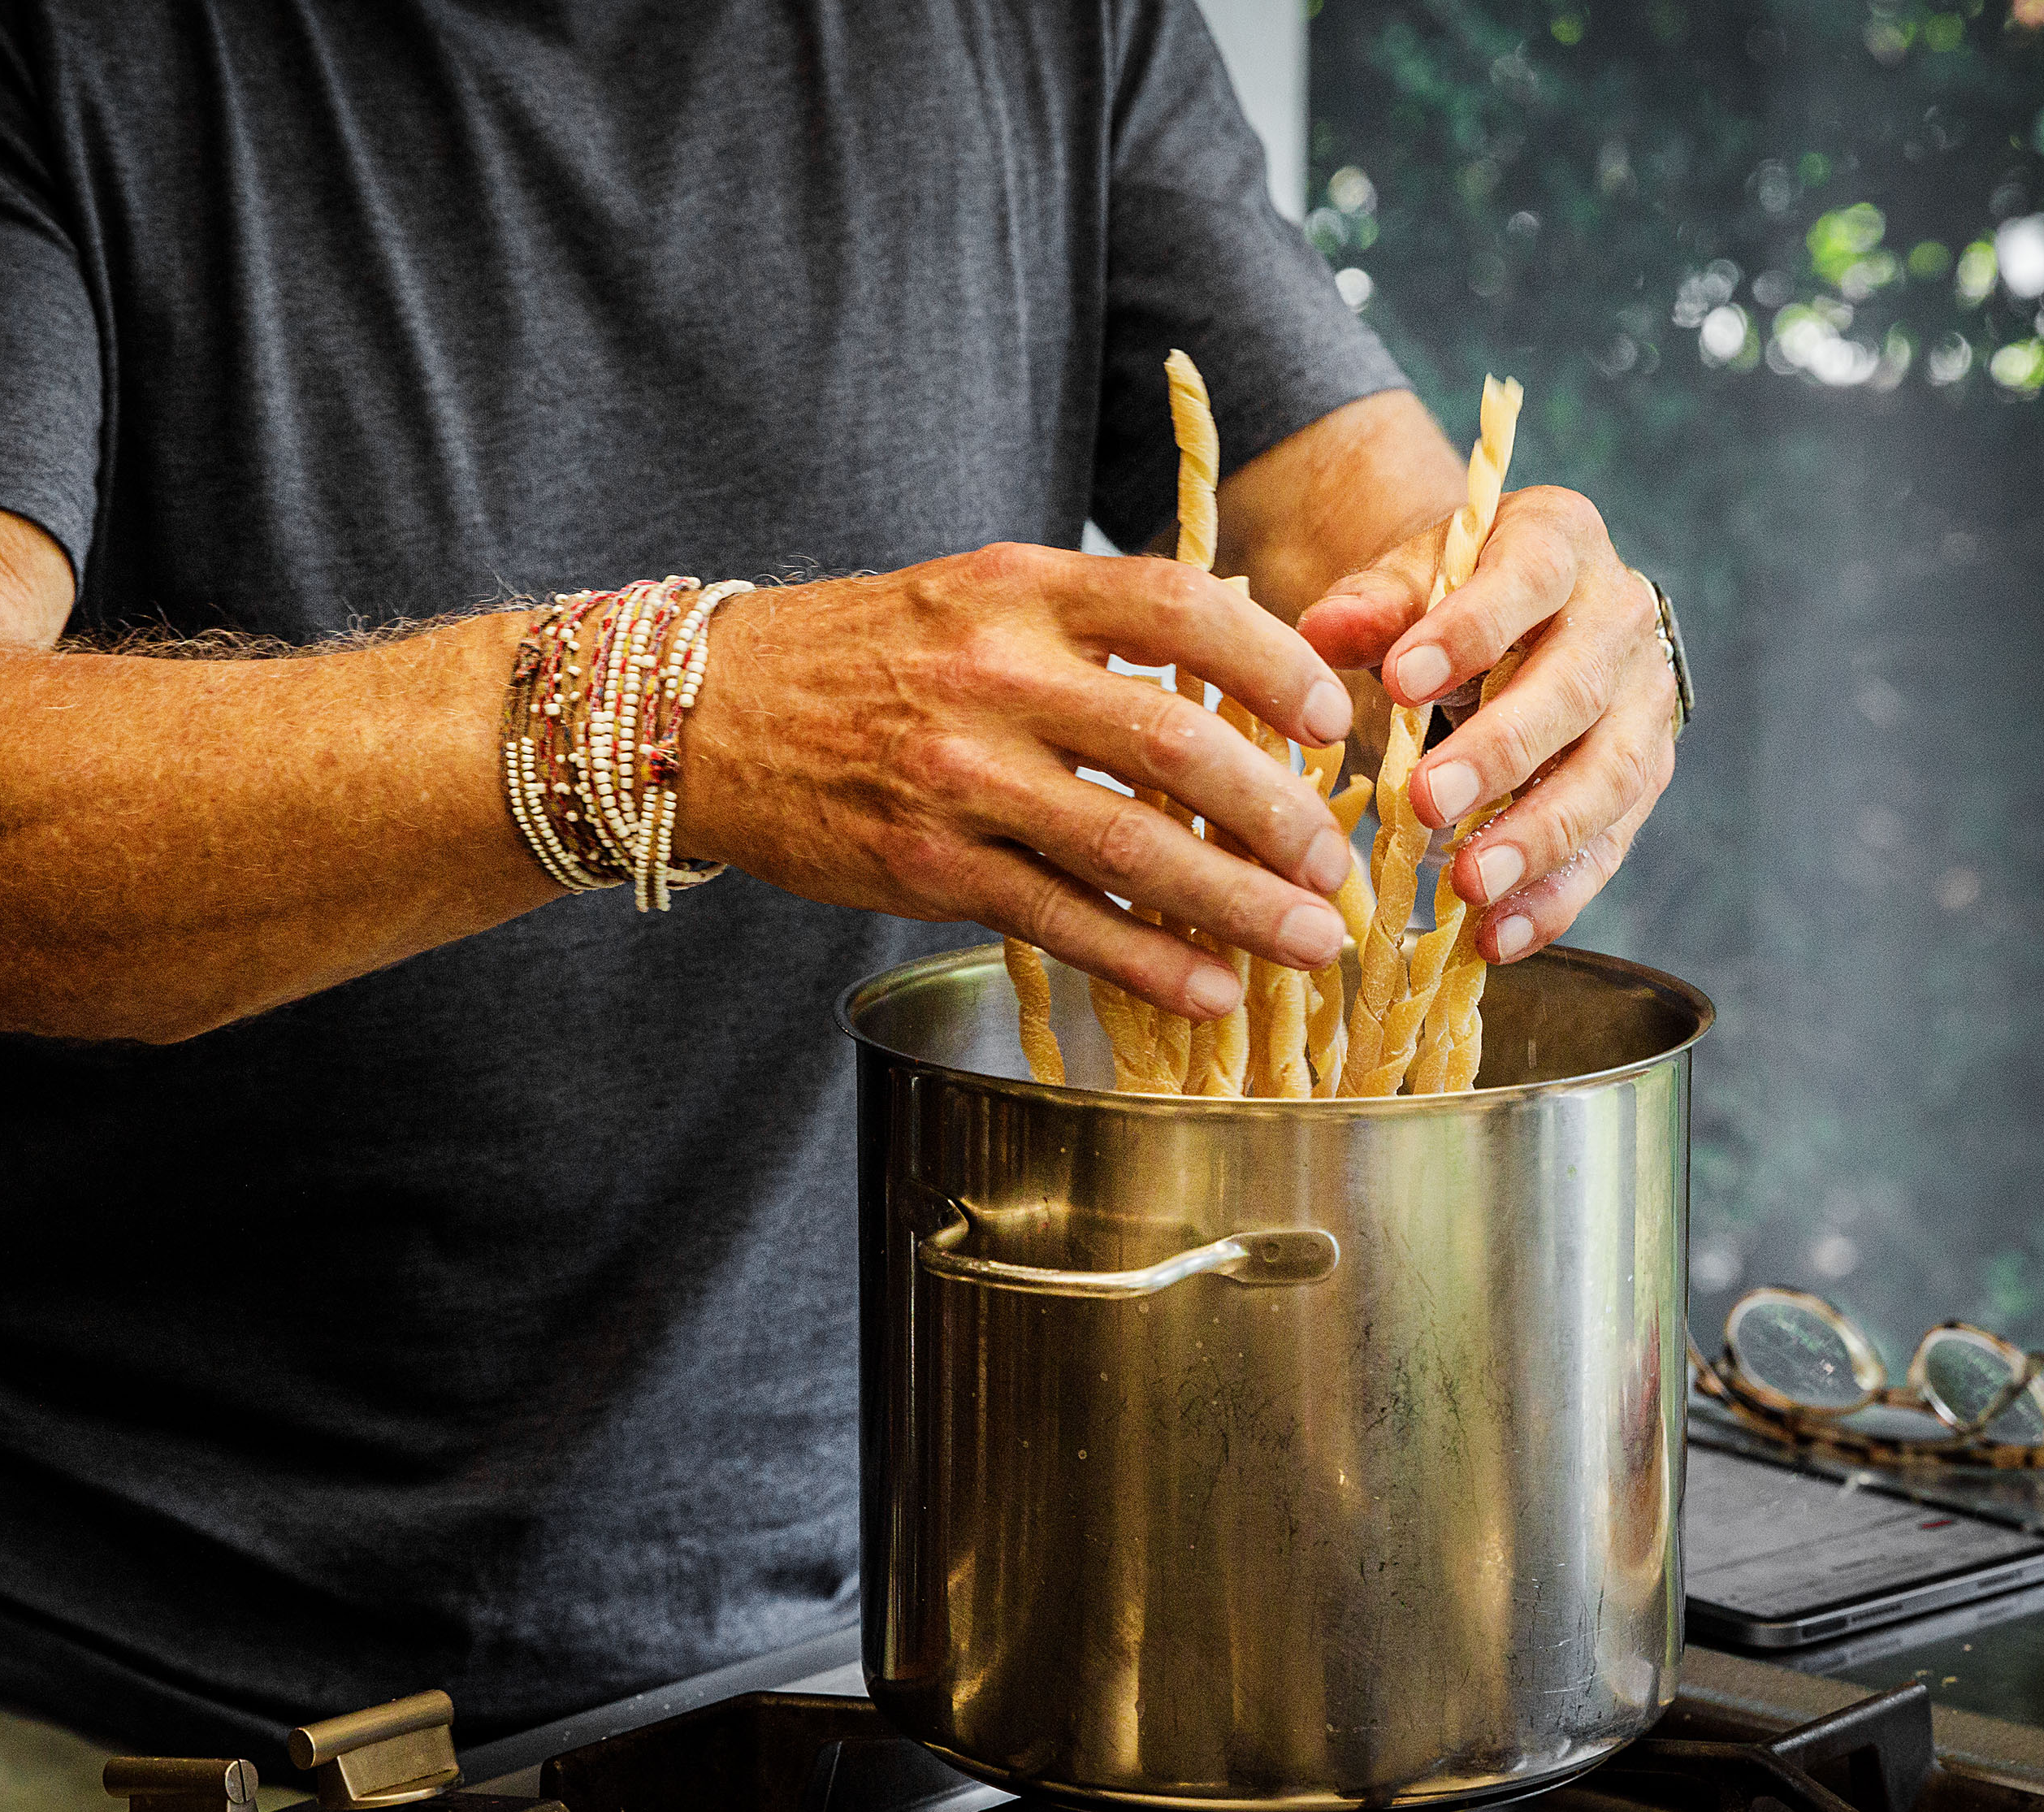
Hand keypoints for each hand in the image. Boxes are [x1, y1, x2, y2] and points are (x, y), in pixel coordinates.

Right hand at [676, 544, 1361, 1017]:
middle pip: (1175, 743)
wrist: (707, 712)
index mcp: (1018, 588)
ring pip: (1129, 846)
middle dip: (1278, 814)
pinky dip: (1147, 962)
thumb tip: (1242, 646)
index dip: (1276, 664)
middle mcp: (993, 675)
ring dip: (1236, 903)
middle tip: (1336, 864)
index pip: (1180, 607)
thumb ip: (1093, 621)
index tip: (1331, 721)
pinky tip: (1210, 990)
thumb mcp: (976, 594)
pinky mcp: (927, 866)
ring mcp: (959, 777)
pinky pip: (1060, 920)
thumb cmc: (864, 653)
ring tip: (1309, 941)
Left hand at [1298, 487, 1677, 962]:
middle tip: (1427, 802)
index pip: (1524, 581)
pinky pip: (1607, 846)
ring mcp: (1642, 704)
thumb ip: (1369, 604)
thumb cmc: (1445, 600)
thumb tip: (1321, 630)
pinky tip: (1499, 936)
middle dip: (1500, 752)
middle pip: (1574, 689)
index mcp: (1558, 543)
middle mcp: (1621, 617)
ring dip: (1536, 839)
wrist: (1506, 620)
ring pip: (1607, 777)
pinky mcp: (1642, 780)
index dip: (1467, 632)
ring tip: (1468, 886)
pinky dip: (1554, 898)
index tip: (1398, 681)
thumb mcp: (1403, 582)